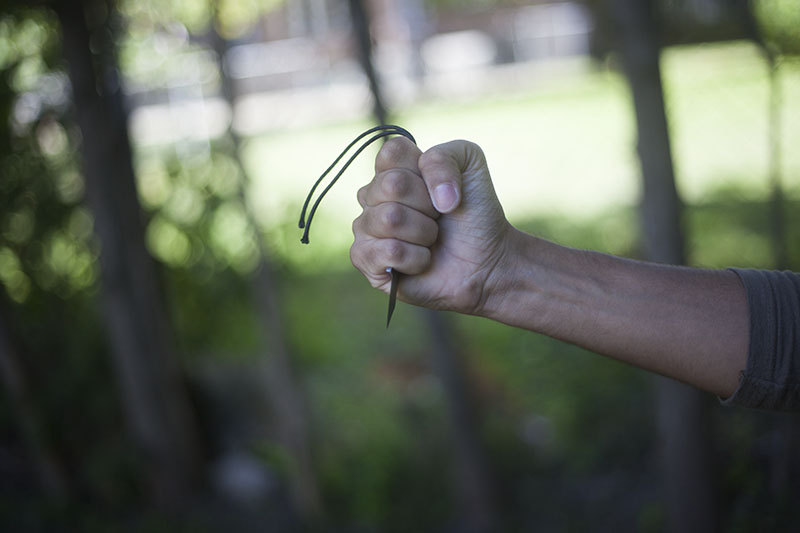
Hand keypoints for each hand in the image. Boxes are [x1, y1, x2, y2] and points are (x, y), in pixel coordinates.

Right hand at [350, 137, 511, 313]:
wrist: (486, 261)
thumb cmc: (475, 213)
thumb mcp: (470, 165)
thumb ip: (444, 157)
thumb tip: (435, 197)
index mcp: (393, 169)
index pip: (392, 152)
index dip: (424, 171)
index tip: (438, 188)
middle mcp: (373, 196)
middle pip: (391, 185)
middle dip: (428, 205)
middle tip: (438, 217)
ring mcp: (366, 227)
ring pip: (390, 219)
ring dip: (424, 233)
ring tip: (431, 239)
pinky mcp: (366, 260)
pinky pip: (389, 251)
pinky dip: (417, 258)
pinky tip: (422, 260)